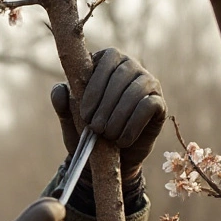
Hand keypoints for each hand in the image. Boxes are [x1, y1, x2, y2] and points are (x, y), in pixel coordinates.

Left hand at [51, 48, 166, 181]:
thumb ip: (63, 102)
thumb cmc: (88, 131)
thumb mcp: (70, 118)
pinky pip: (148, 106)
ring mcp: (148, 83)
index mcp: (107, 61)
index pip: (105, 61)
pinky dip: (132, 125)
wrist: (108, 159)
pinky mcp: (159, 104)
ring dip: (118, 115)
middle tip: (95, 128)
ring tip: (107, 135)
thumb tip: (60, 90)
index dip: (94, 87)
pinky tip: (121, 140)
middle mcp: (131, 67)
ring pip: (136, 90)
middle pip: (122, 75)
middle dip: (105, 104)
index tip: (84, 113)